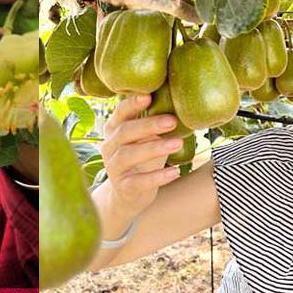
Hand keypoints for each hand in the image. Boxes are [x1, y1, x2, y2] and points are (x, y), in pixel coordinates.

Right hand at [98, 95, 183, 216]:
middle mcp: (109, 147)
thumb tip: (182, 104)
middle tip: (172, 121)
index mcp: (114, 130)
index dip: (131, 104)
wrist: (128, 195)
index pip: (119, 114)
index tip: (148, 96)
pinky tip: (175, 172)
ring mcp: (114, 168)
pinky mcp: (123, 187)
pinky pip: (139, 181)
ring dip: (154, 148)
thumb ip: (153, 124)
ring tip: (177, 143)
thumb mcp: (143, 139)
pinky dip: (157, 177)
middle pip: (125, 132)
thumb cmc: (141, 159)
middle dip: (148, 125)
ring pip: (129, 155)